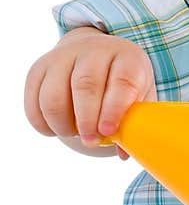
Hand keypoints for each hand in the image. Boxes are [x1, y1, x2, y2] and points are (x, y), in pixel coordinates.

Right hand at [24, 26, 156, 158]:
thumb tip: (125, 154)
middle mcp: (94, 51)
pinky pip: (33, 102)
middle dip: (86, 120)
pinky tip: (57, 128)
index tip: (108, 132)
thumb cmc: (121, 80)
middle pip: (85, 86)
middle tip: (91, 141)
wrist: (94, 53)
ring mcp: (63, 57)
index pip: (122, 81)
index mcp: (126, 57)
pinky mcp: (39, 69)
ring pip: (54, 96)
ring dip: (62, 124)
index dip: (115, 109)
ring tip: (75, 133)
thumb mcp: (139, 92)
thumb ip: (135, 120)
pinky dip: (43, 124)